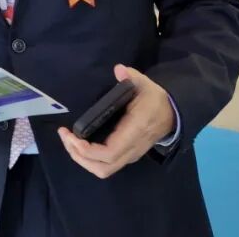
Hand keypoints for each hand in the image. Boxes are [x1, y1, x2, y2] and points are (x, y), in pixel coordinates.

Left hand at [57, 65, 175, 179]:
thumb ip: (132, 76)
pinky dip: (89, 158)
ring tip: (69, 141)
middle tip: (65, 136)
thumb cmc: (155, 100)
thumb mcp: (146, 85)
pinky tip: (79, 143)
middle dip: (78, 156)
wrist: (173, 114)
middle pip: (103, 168)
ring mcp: (130, 155)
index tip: (71, 135)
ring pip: (103, 170)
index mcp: (134, 132)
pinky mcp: (127, 156)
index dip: (86, 150)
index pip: (109, 153)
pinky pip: (106, 165)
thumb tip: (119, 69)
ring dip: (82, 159)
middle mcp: (131, 148)